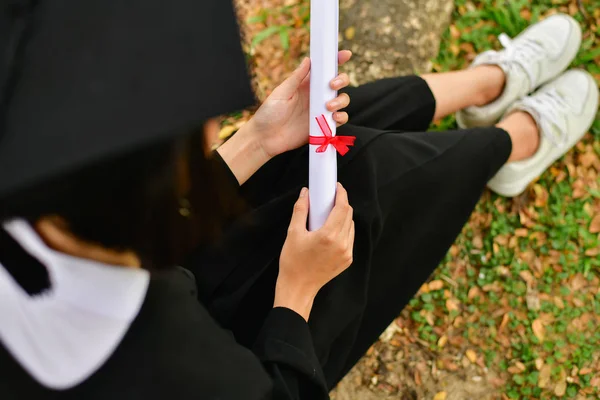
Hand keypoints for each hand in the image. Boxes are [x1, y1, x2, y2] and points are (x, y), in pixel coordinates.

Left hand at [249, 51, 352, 157]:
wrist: (266, 138)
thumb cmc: (269, 113)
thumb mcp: (281, 92)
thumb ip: (296, 77)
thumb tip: (308, 60)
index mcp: (306, 84)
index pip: (323, 69)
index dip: (336, 60)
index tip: (346, 54)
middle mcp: (316, 96)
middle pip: (338, 83)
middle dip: (341, 80)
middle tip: (332, 85)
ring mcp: (321, 111)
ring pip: (342, 100)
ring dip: (341, 100)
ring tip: (328, 106)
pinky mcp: (323, 126)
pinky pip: (339, 120)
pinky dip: (341, 117)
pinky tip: (333, 117)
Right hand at [274, 183, 354, 320]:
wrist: (298, 288)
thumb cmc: (293, 262)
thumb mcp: (293, 233)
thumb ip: (300, 210)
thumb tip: (305, 193)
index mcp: (329, 235)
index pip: (342, 208)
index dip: (341, 194)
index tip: (336, 187)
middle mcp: (342, 244)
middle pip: (348, 215)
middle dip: (341, 204)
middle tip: (330, 199)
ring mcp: (347, 253)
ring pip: (350, 226)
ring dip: (343, 217)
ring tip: (329, 214)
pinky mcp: (347, 260)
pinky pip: (349, 238)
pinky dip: (343, 230)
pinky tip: (332, 230)